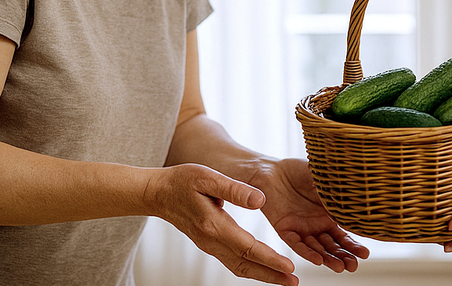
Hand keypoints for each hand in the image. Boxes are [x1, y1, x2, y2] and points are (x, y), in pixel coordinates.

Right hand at [148, 163, 299, 283]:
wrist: (158, 193)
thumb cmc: (182, 181)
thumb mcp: (208, 177)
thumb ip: (234, 189)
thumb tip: (260, 200)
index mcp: (213, 225)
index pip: (247, 248)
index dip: (269, 259)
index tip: (289, 266)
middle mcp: (211, 241)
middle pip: (245, 265)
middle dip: (271, 275)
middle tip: (293, 281)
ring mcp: (209, 245)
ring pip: (239, 267)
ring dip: (263, 275)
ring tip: (285, 278)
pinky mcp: (209, 244)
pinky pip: (233, 261)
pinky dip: (251, 268)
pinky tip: (265, 268)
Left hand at [256, 158, 368, 272]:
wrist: (272, 170)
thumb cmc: (299, 171)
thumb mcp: (325, 180)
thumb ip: (340, 192)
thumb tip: (362, 199)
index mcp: (329, 213)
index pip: (344, 234)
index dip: (354, 245)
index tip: (365, 254)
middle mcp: (317, 224)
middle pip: (333, 246)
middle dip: (344, 257)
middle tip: (354, 266)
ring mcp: (303, 228)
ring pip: (318, 249)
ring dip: (329, 259)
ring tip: (341, 268)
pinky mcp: (286, 230)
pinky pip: (298, 244)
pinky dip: (308, 253)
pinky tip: (319, 260)